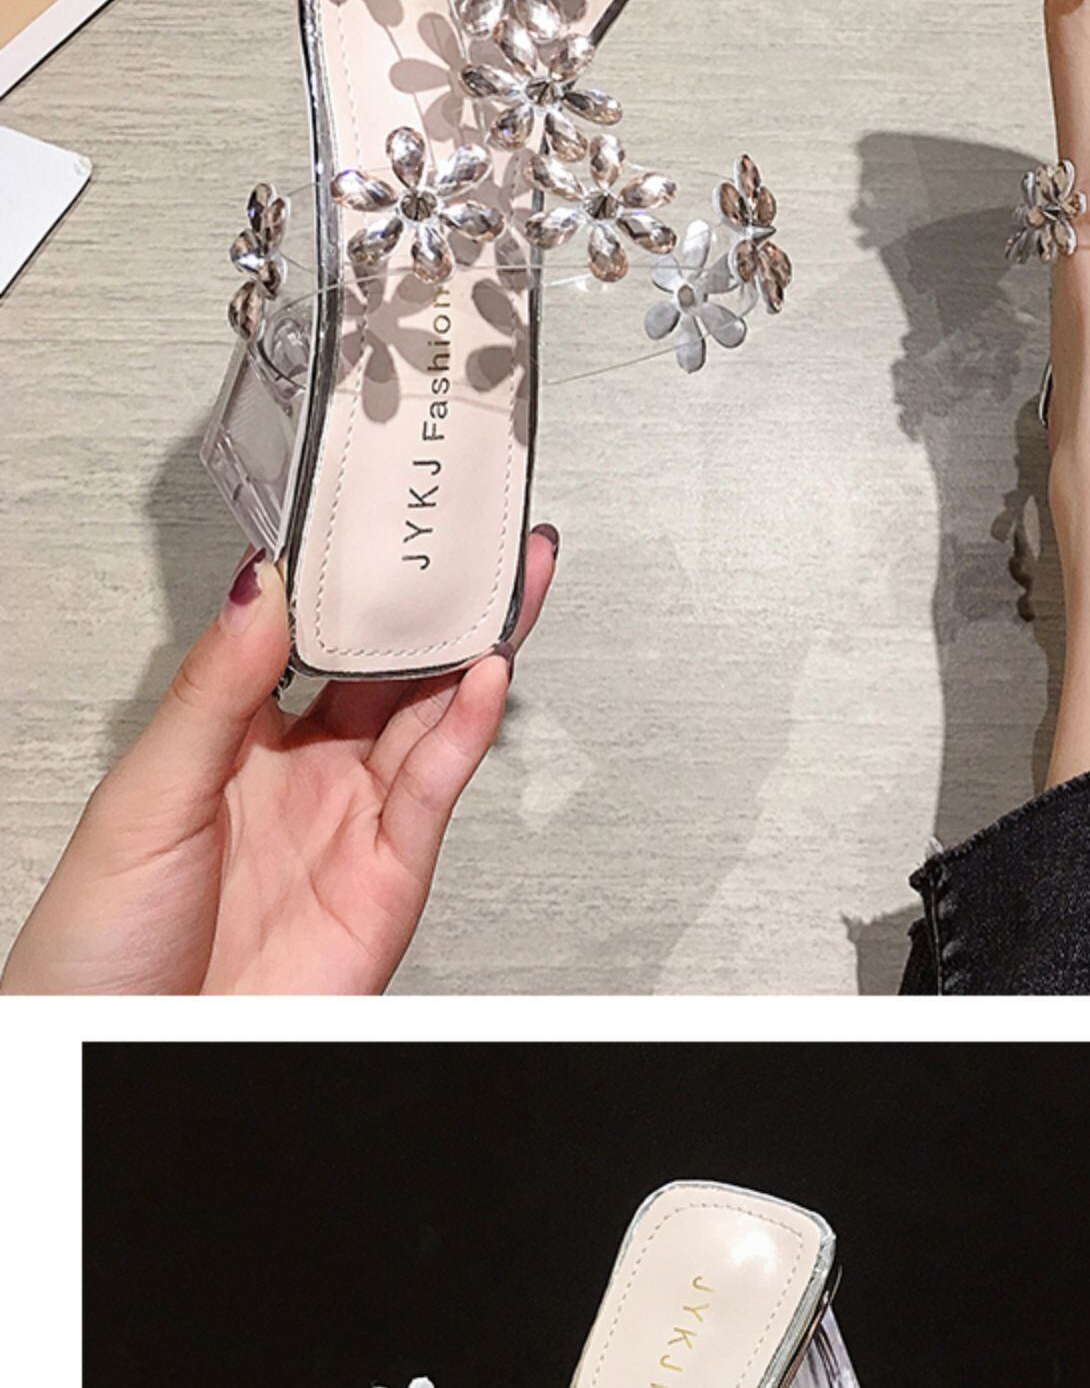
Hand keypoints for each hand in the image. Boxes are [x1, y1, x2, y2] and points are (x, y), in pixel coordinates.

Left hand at [0, 530, 556, 994]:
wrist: (113, 1062)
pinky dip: (467, 731)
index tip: (381, 516)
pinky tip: (484, 675)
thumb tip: (256, 586)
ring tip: (505, 581)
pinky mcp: (386, 882)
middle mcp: (302, 775)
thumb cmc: (95, 948)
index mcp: (235, 740)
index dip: (352, 578)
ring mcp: (349, 825)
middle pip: (390, 668)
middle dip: (437, 601)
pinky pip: (434, 791)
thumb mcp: (144, 792)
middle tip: (475, 534)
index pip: (310, 636)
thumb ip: (213, 688)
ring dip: (471, 647)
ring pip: (429, 717)